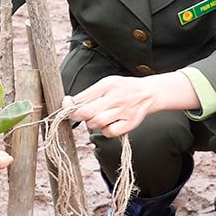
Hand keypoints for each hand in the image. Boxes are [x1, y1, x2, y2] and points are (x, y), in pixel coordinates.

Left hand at [65, 73, 197, 139]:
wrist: (148, 93)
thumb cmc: (124, 88)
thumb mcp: (107, 83)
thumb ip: (90, 93)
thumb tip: (70, 103)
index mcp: (107, 85)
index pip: (81, 97)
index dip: (69, 104)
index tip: (66, 105)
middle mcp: (115, 97)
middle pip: (86, 112)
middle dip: (76, 116)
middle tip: (77, 115)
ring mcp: (123, 111)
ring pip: (96, 123)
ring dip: (91, 123)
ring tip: (96, 118)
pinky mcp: (129, 123)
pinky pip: (109, 132)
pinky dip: (105, 131)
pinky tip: (108, 125)